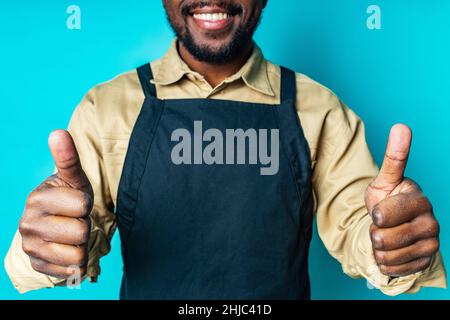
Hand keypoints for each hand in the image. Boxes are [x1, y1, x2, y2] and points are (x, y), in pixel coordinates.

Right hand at [19, 130, 92, 278]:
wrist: (55, 223)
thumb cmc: (68, 197)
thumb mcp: (72, 179)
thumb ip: (68, 158)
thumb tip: (58, 132)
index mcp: (37, 198)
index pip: (83, 204)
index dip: (86, 204)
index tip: (76, 202)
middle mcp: (27, 223)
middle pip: (81, 231)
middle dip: (84, 225)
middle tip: (73, 219)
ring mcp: (30, 247)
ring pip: (78, 254)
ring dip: (81, 244)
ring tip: (70, 233)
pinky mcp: (37, 265)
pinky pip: (72, 270)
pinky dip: (75, 261)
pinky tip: (66, 249)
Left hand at [365, 124, 439, 276]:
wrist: (394, 229)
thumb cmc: (387, 201)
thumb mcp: (384, 181)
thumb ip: (394, 157)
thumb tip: (401, 126)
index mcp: (419, 200)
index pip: (385, 214)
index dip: (376, 215)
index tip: (378, 212)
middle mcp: (431, 222)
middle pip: (384, 237)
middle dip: (374, 232)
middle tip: (382, 225)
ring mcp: (431, 244)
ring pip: (386, 254)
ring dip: (379, 248)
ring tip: (386, 236)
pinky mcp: (425, 262)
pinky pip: (392, 268)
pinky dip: (385, 261)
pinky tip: (392, 250)